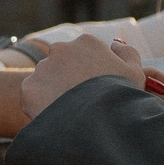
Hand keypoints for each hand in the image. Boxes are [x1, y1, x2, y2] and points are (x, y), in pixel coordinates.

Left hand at [19, 34, 153, 120]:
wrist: (97, 121)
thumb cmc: (120, 97)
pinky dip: (41, 105)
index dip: (90, 72)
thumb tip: (116, 43)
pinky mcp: (28, 87)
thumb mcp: (135, 73)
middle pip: (62, 64)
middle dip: (68, 78)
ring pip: (46, 79)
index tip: (95, 88)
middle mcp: (61, 49)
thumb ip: (127, 53)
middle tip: (80, 101)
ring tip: (69, 112)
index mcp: (87, 42)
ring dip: (54, 91)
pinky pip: (33, 96)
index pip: (84, 54)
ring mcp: (42, 67)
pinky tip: (58, 117)